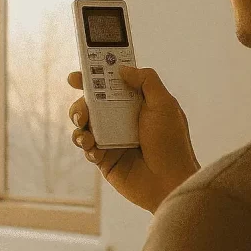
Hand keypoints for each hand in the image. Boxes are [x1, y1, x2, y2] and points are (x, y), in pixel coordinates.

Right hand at [67, 67, 199, 212]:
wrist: (170, 182)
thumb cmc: (172, 144)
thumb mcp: (165, 105)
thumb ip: (146, 81)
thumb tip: (122, 69)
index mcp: (135, 104)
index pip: (110, 85)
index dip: (93, 78)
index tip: (78, 76)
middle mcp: (121, 119)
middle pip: (91, 103)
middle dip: (81, 102)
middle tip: (83, 109)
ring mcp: (111, 139)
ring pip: (84, 123)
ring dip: (79, 121)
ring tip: (84, 126)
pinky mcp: (104, 159)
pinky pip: (86, 146)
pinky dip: (85, 144)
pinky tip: (95, 148)